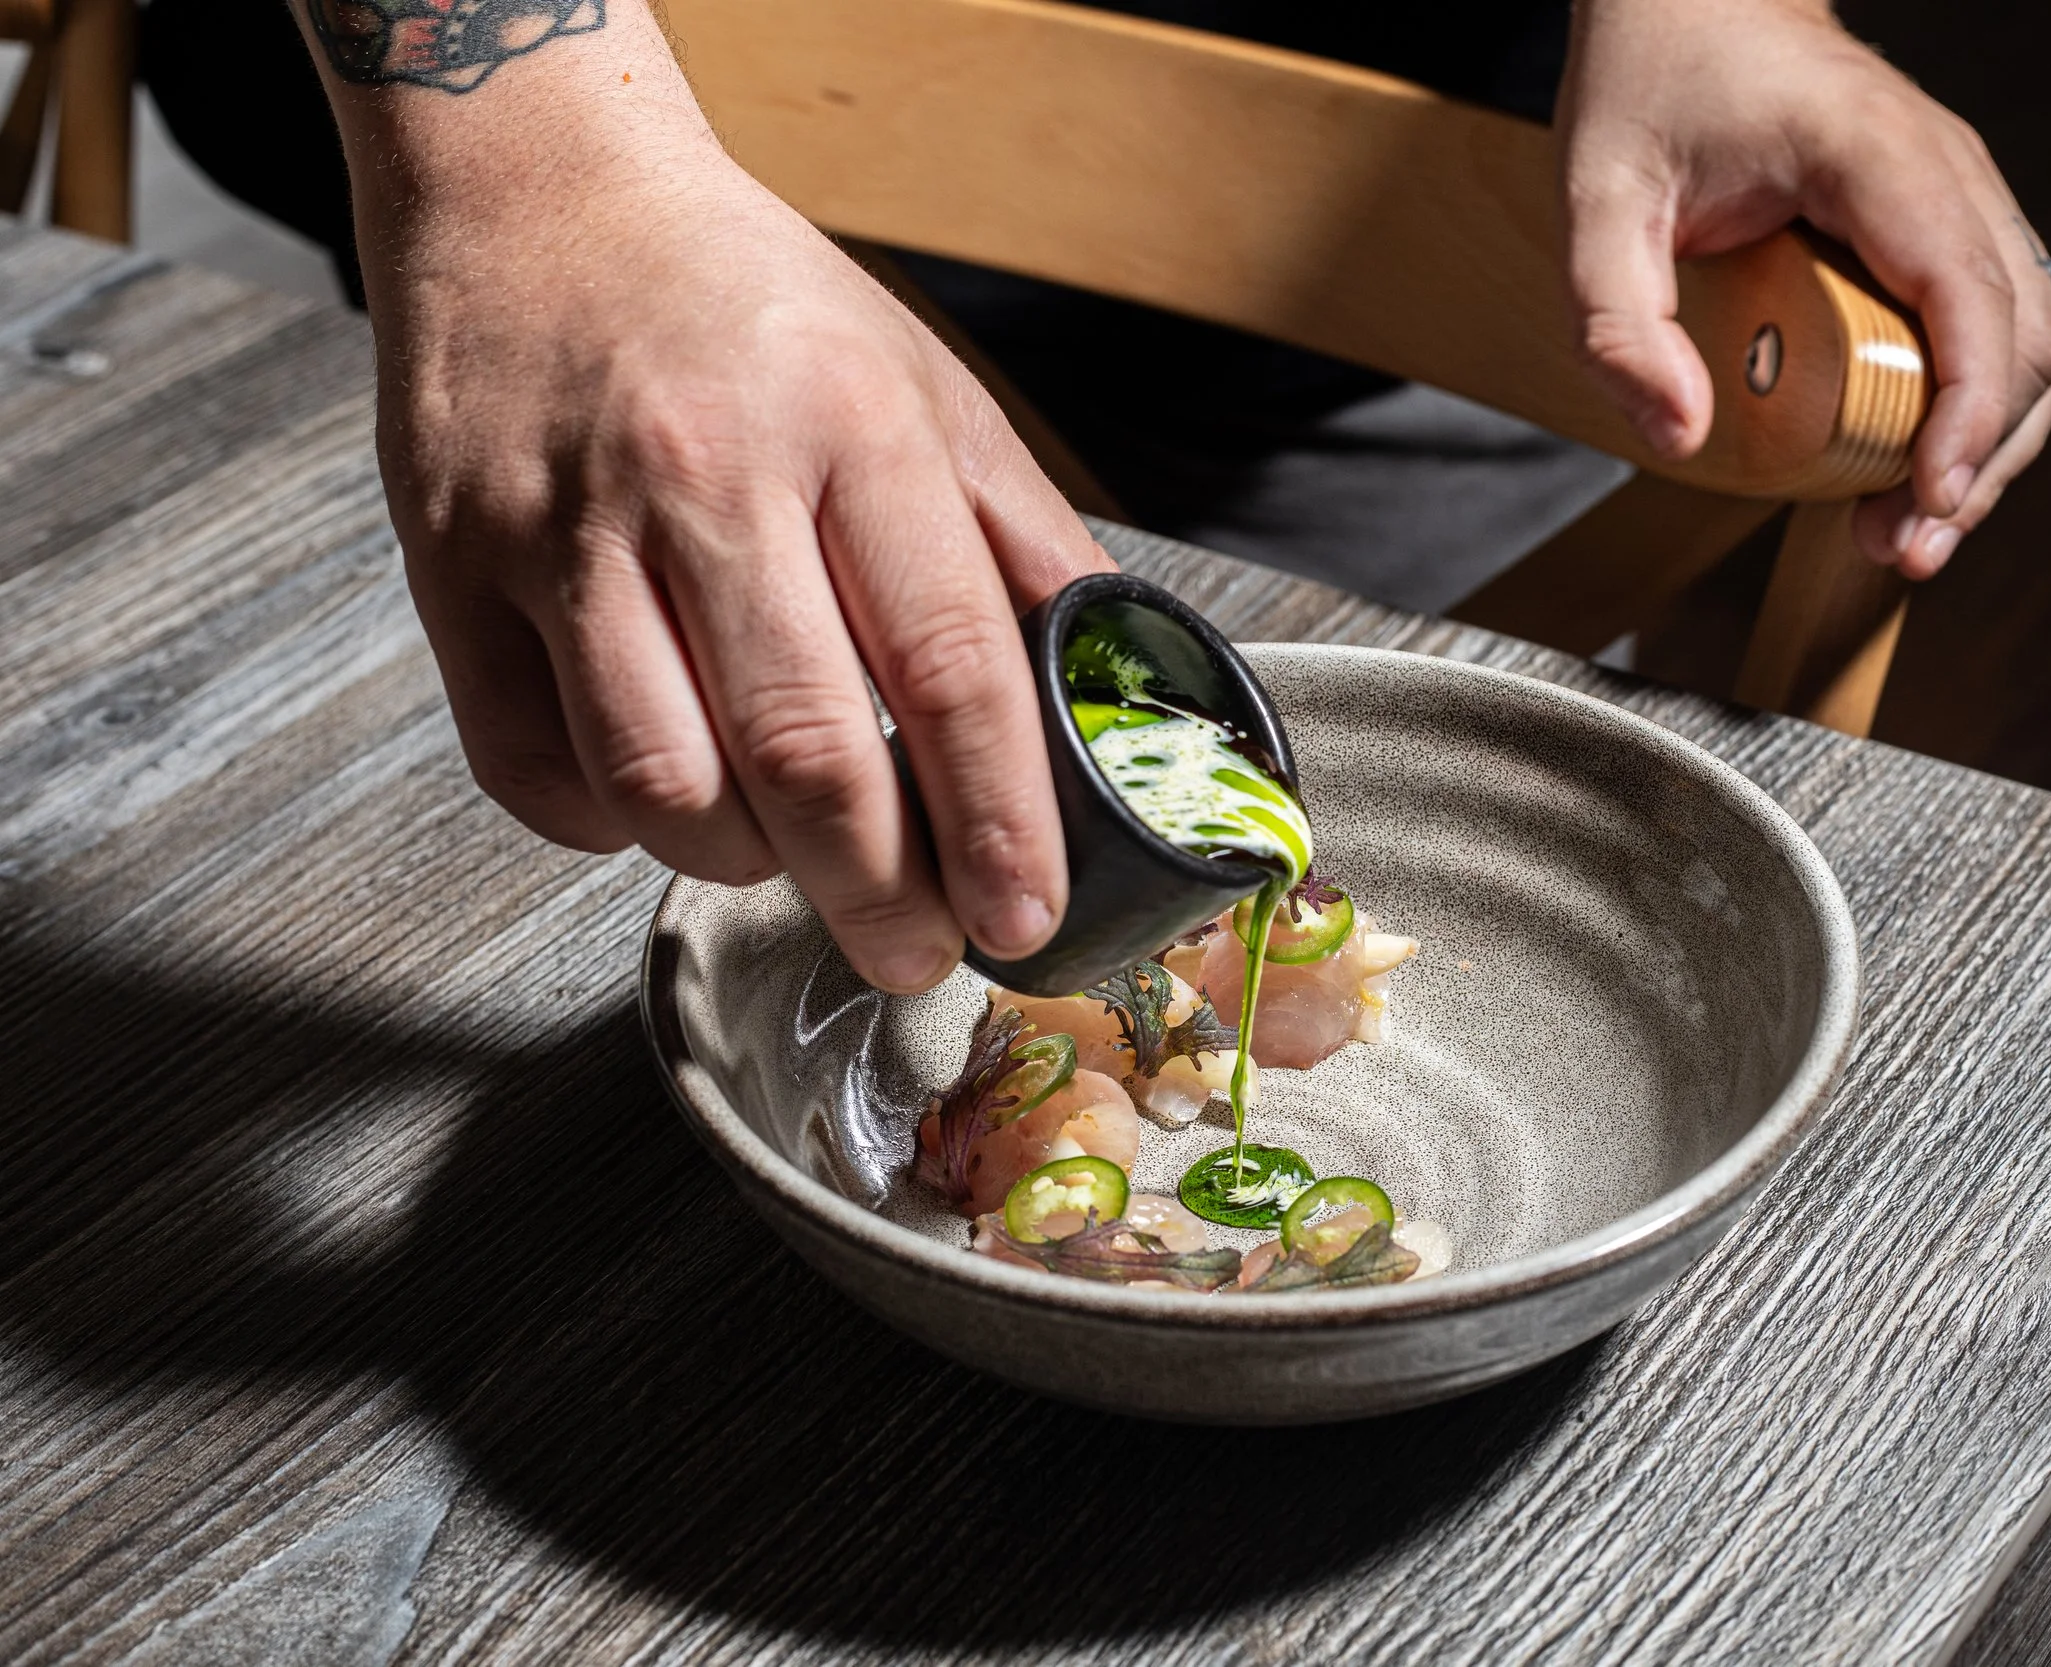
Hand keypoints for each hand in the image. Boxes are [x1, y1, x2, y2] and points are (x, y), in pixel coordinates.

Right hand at [340, 51, 1108, 991]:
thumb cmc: (746, 304)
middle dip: (880, 893)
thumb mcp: (926, 386)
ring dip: (742, 866)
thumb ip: (1024, 542)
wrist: (539, 187)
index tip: (1024, 915)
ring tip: (792, 862)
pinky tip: (666, 800)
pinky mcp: (452, 569)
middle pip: (805, 753)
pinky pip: (532, 771)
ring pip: (661, 782)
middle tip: (915, 954)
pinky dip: (608, 828)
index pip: (950, 663)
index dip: (996, 817)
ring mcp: (564, 528)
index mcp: (854, 426)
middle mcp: (707, 477)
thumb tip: (1117, 686)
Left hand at [1557, 0, 2050, 575]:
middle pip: (2029, 338)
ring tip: (1904, 529)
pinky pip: (1998, 327)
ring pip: (2034, 340)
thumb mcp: (1595, 203)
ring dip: (1988, 447)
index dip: (1970, 415)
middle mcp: (1948, 175)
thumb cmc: (1650, 84)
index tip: (1931, 501)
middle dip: (1981, 461)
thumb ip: (1617, 324)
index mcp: (1880, 159)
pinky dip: (1973, 408)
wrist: (1687, 0)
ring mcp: (1959, 197)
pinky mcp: (1945, 225)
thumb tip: (1678, 438)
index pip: (1972, 298)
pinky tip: (1909, 468)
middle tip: (1904, 549)